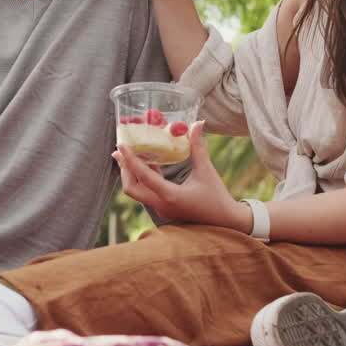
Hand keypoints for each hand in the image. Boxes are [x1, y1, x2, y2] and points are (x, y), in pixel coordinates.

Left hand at [112, 121, 252, 230]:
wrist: (226, 222)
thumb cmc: (217, 197)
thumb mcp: (206, 171)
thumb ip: (198, 147)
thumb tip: (198, 123)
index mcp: (170, 196)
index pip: (143, 177)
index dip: (130, 160)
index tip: (121, 146)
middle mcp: (161, 204)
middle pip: (132, 188)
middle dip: (124, 169)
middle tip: (120, 150)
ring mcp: (162, 208)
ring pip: (138, 191)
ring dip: (132, 173)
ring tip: (127, 155)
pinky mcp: (165, 208)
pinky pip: (148, 192)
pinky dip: (144, 178)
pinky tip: (147, 164)